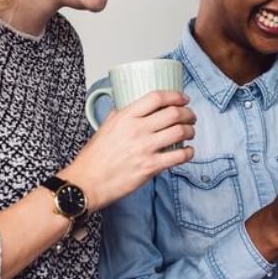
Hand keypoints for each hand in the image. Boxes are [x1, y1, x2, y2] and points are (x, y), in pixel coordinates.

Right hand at [64, 90, 194, 209]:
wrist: (87, 183)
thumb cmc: (93, 158)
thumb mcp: (104, 127)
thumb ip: (119, 114)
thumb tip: (130, 105)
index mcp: (125, 116)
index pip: (156, 98)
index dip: (175, 96)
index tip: (183, 98)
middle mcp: (137, 129)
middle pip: (173, 113)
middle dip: (188, 113)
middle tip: (190, 116)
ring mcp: (145, 148)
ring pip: (180, 132)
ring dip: (190, 131)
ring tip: (190, 132)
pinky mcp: (150, 167)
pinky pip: (178, 156)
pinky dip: (188, 152)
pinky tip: (188, 152)